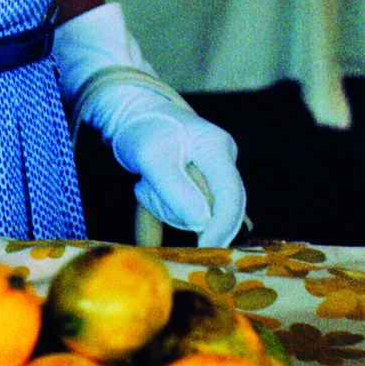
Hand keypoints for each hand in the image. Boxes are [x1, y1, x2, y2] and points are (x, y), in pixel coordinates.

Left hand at [103, 90, 245, 247]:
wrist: (133, 114)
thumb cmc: (142, 130)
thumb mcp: (151, 157)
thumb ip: (175, 189)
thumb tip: (202, 223)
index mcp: (217, 148)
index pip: (231, 195)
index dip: (222, 227)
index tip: (206, 251)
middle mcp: (222, 161)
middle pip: (217, 207)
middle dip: (184, 213)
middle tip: (152, 197)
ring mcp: (213, 174)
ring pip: (199, 212)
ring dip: (167, 207)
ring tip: (146, 186)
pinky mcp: (200, 185)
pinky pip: (189, 211)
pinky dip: (164, 215)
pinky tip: (149, 216)